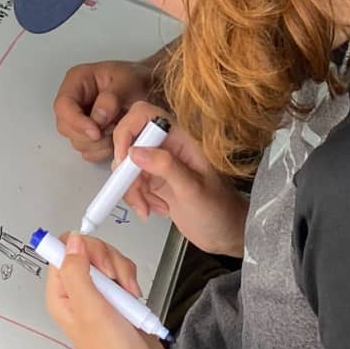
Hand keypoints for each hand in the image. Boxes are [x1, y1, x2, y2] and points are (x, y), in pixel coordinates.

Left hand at [44, 232, 179, 348]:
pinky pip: (122, 273)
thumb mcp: (90, 309)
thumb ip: (77, 271)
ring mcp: (98, 295)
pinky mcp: (117, 298)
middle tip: (114, 282)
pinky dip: (131, 281)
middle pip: (87, 251)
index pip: (61, 251)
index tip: (98, 266)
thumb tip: (71, 241)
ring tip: (127, 296)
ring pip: (107, 260)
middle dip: (107, 261)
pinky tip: (133, 299)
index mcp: (61, 296)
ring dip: (122, 273)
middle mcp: (76, 294)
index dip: (83, 250)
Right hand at [53, 53, 169, 161]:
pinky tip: (117, 138)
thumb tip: (98, 116)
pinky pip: (89, 152)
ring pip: (78, 142)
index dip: (76, 122)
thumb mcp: (128, 81)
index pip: (63, 106)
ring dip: (100, 143)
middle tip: (114, 129)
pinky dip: (104, 150)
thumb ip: (112, 97)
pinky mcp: (89, 135)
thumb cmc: (138, 79)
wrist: (152, 89)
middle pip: (66, 127)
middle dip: (90, 135)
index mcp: (77, 81)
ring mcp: (80, 120)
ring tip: (119, 129)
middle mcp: (74, 101)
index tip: (96, 132)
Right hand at [113, 103, 247, 254]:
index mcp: (181, 137)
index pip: (144, 115)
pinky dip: (136, 199)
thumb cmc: (219, 210)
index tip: (125, 160)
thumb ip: (166, 167)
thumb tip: (135, 151)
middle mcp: (167, 146)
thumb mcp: (193, 189)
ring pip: (127, 166)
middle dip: (126, 170)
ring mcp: (159, 163)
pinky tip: (156, 209)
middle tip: (135, 191)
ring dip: (131, 190)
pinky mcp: (153, 181)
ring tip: (149, 208)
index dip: (127, 131)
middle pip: (129, 142)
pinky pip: (131, 183)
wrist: (225, 233)